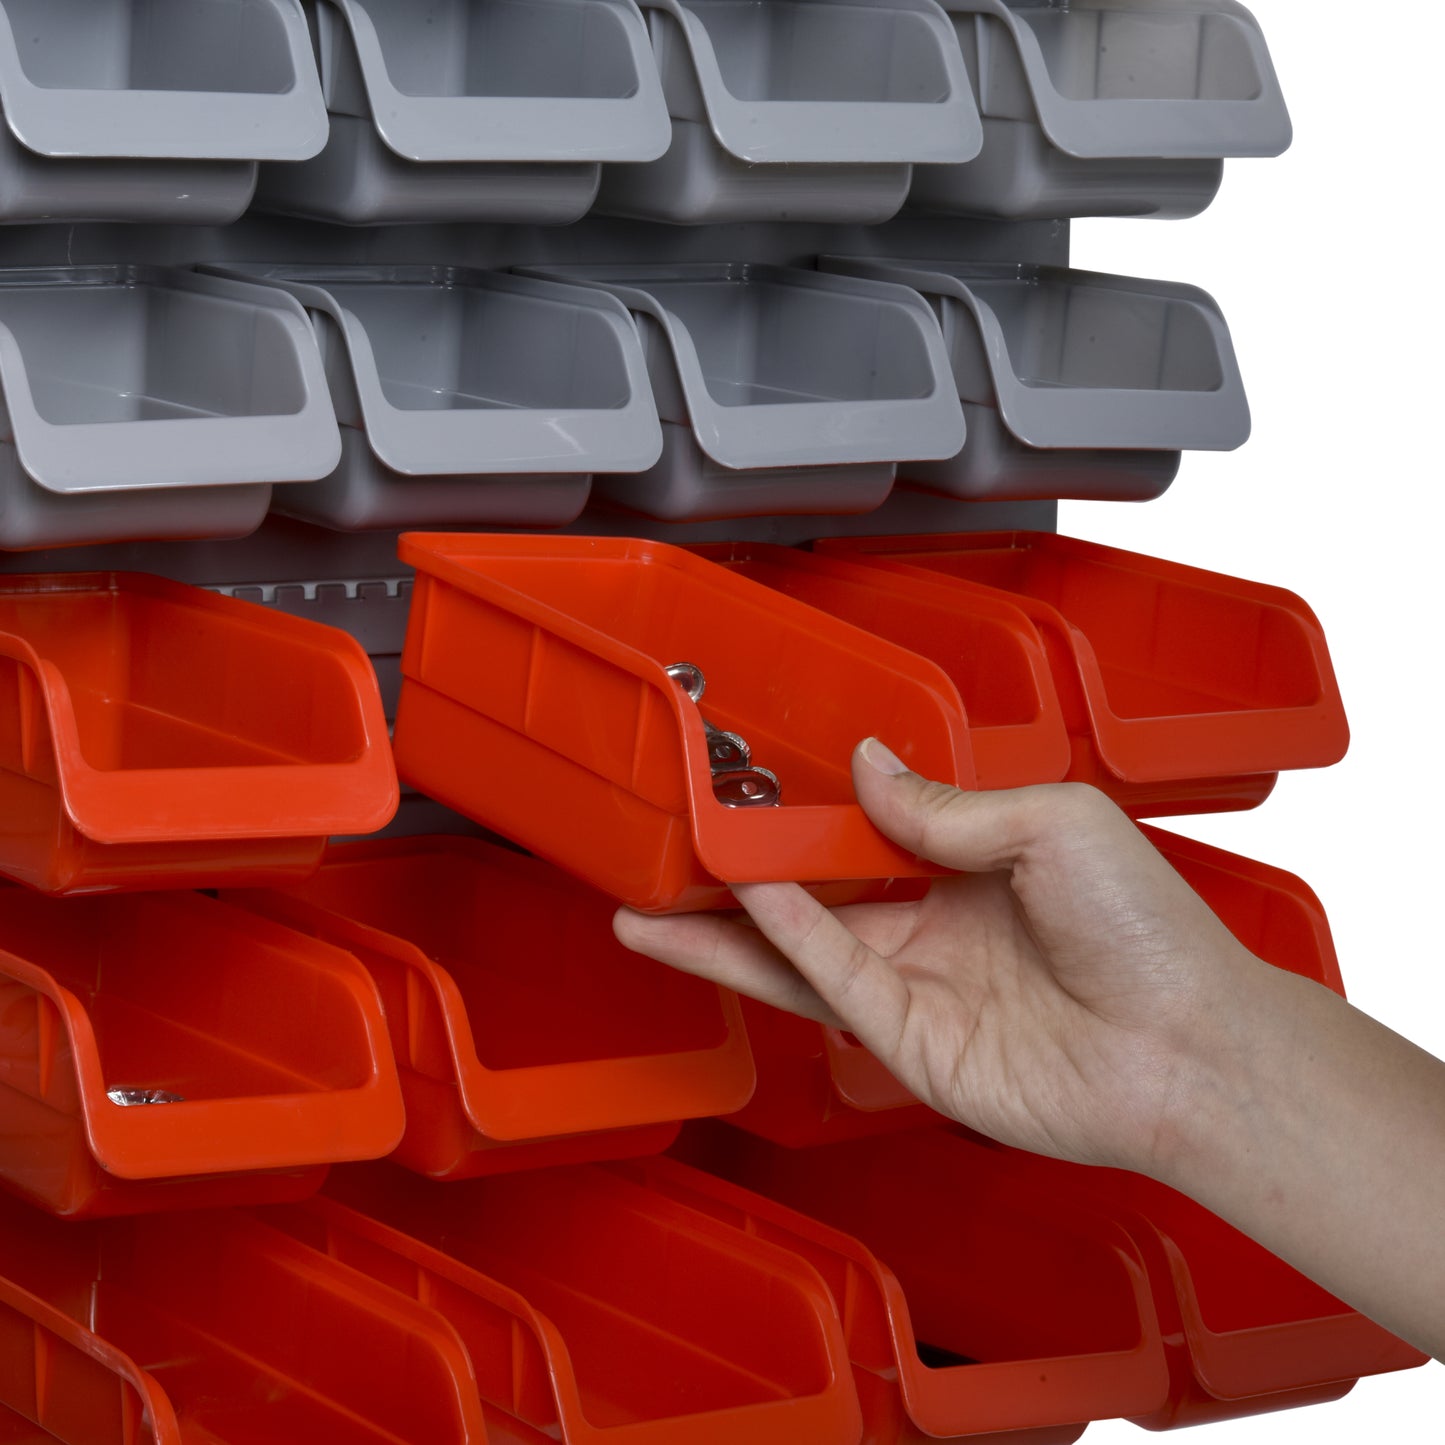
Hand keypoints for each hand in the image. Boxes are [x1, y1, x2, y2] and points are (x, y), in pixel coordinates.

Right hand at [613, 738, 1256, 1175]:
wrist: (1190, 1047)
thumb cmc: (1150, 931)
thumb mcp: (1054, 823)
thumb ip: (947, 804)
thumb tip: (867, 765)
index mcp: (972, 867)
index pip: (864, 833)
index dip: (803, 812)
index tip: (742, 787)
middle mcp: (933, 928)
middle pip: (812, 895)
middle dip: (736, 877)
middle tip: (667, 849)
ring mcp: (916, 987)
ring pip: (796, 949)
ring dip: (722, 929)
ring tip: (647, 906)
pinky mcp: (907, 1043)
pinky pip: (831, 981)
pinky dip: (781, 942)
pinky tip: (737, 906)